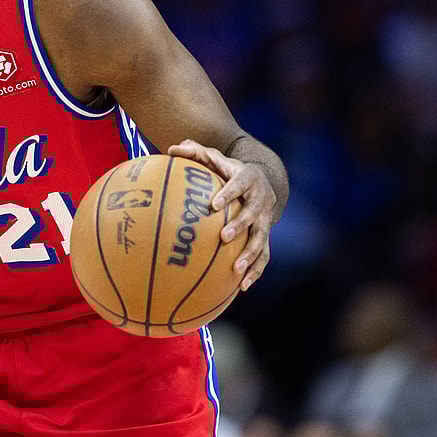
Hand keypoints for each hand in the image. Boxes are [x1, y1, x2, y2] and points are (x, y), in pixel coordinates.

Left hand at [167, 140, 274, 290]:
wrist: (263, 181)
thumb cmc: (229, 170)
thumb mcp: (215, 157)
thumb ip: (194, 152)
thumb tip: (171, 149)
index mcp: (248, 179)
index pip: (239, 184)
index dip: (228, 194)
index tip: (214, 204)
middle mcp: (260, 201)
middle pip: (253, 214)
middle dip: (240, 226)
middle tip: (223, 237)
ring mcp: (265, 220)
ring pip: (261, 239)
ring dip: (250, 255)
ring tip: (235, 269)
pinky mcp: (266, 237)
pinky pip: (264, 257)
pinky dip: (255, 272)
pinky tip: (242, 288)